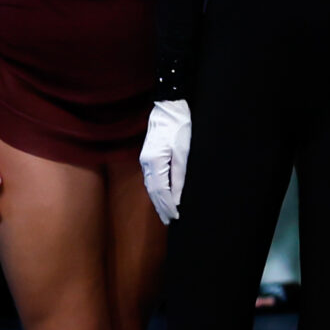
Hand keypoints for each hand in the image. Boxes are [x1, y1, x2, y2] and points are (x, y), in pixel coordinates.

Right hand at [139, 99, 190, 223]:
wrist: (168, 108)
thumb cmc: (179, 127)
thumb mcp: (183, 151)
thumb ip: (180, 175)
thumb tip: (178, 196)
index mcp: (155, 162)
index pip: (161, 191)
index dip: (168, 205)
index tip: (175, 217)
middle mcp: (146, 163)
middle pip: (153, 191)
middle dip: (162, 207)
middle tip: (170, 221)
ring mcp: (145, 160)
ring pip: (151, 186)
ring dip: (158, 200)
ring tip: (166, 213)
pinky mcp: (148, 157)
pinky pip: (152, 178)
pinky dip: (156, 190)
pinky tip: (162, 196)